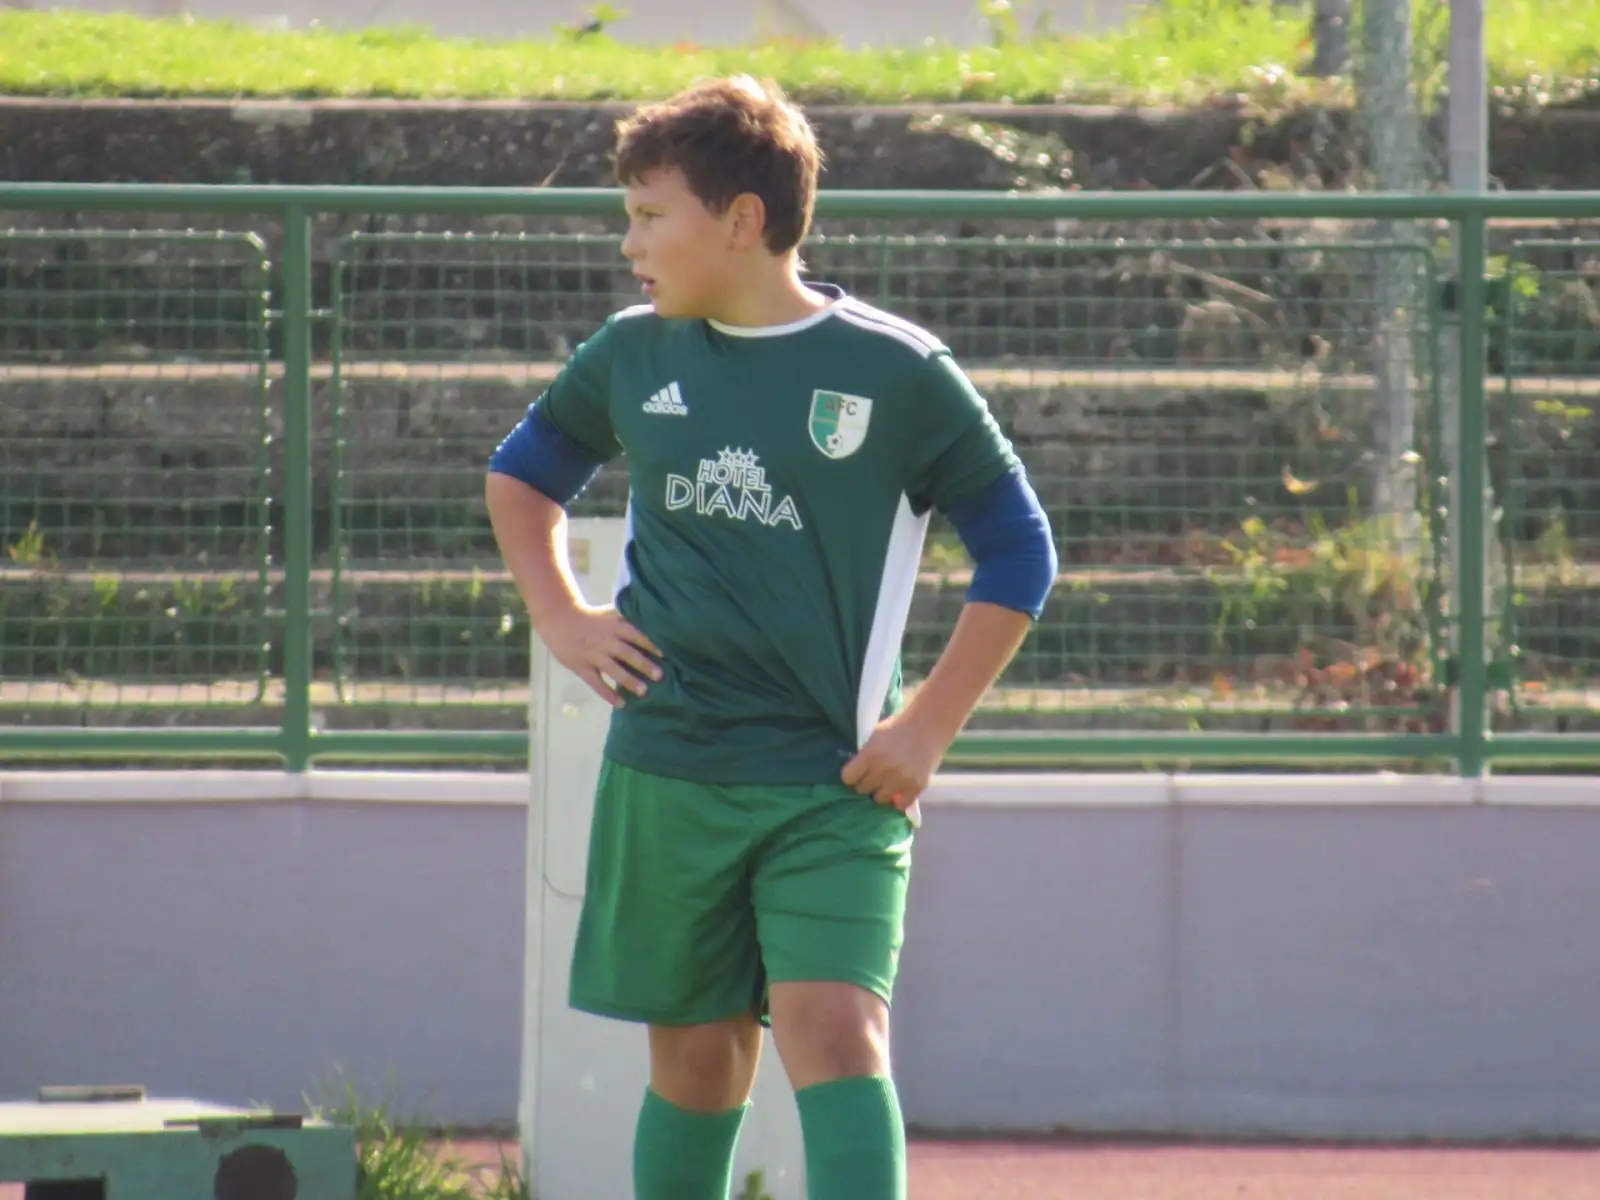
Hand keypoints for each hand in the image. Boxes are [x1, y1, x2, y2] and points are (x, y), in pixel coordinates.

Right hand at [541, 603, 662, 708]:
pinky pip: (596, 682)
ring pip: (612, 669)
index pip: (636, 634)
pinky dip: (608, 693)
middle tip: (660, 676)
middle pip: (627, 653)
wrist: (559, 618)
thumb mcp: (610, 614)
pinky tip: (621, 703)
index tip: (666, 654)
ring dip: (628, 680)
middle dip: (644, 664)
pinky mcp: (581, 667)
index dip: (650, 644)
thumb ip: (629, 621)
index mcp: (614, 625)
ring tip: (644, 691)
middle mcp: (605, 640)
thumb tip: (655, 627)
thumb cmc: (591, 618)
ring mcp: (592, 654)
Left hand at [840, 712, 949, 811]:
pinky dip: (899, 800)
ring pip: (879, 800)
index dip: (851, 777)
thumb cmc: (898, 728)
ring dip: (881, 793)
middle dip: (865, 785)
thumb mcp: (875, 737)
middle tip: (872, 779)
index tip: (856, 775)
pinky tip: (899, 792)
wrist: (928, 726)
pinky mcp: (917, 786)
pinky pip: (901, 805)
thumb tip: (856, 775)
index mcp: (870, 754)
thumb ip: (865, 755)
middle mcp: (884, 768)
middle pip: (862, 790)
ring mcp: (901, 779)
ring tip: (886, 785)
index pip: (848, 778)